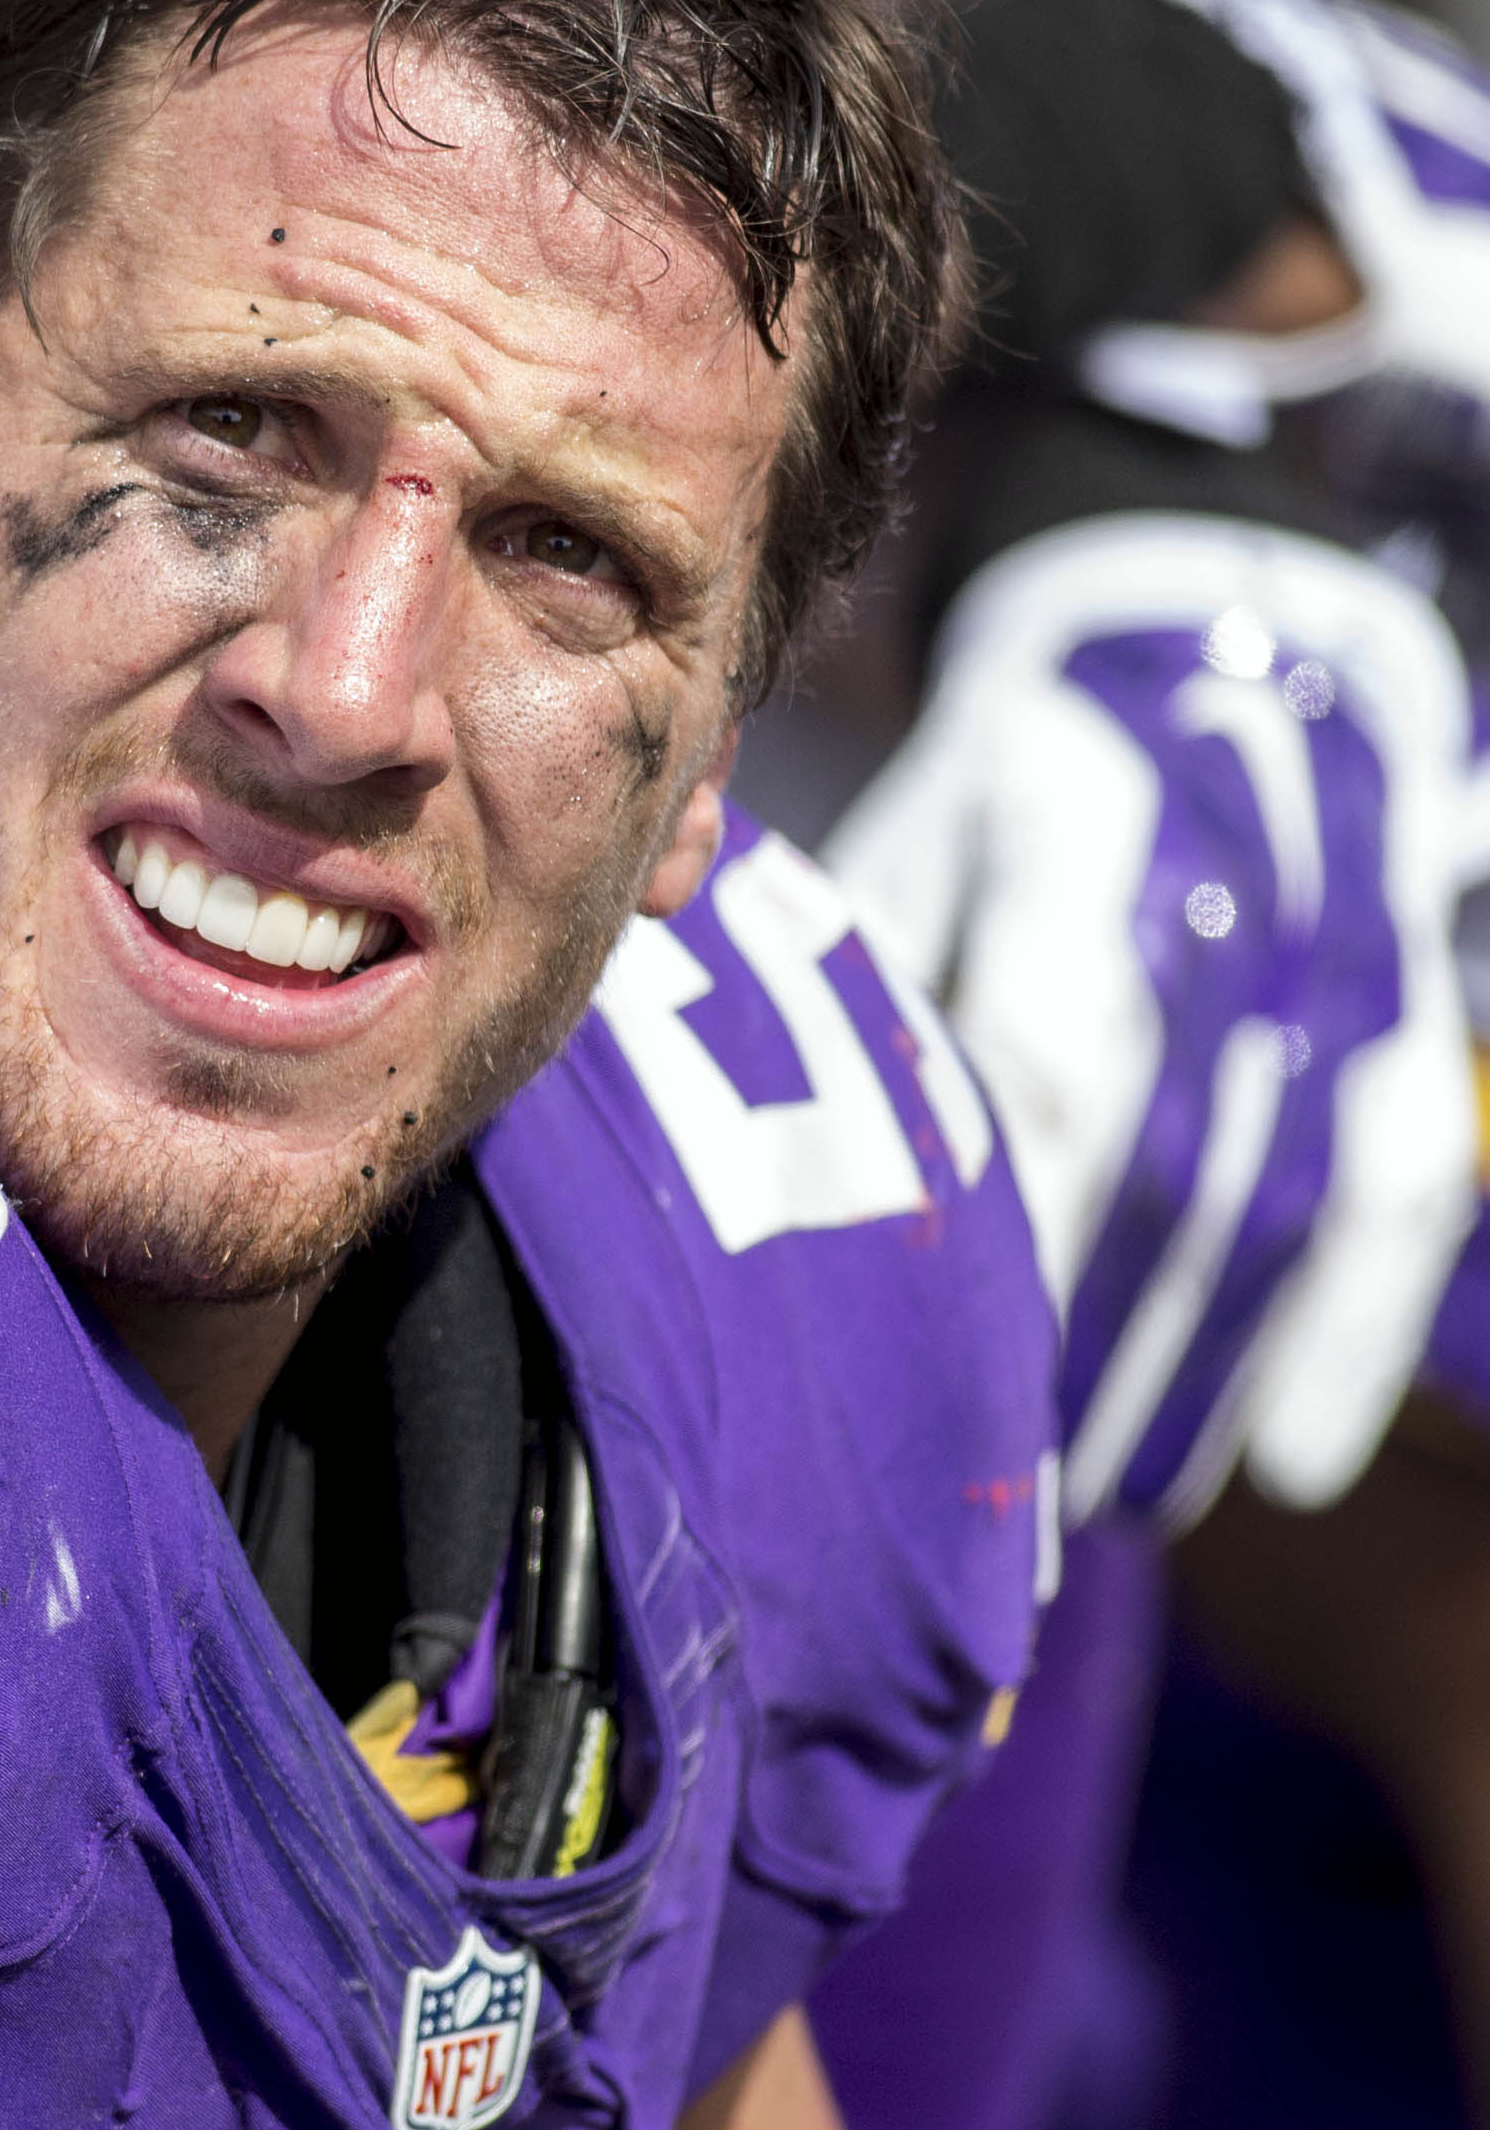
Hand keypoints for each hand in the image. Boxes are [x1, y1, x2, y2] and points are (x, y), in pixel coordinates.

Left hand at [824, 519, 1475, 1524]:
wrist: (1212, 638)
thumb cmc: (1025, 765)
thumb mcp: (923, 827)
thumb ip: (845, 964)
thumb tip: (726, 1098)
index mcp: (1085, 850)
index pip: (1059, 1049)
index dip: (1019, 1208)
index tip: (940, 1347)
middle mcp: (1225, 913)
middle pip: (1175, 1157)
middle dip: (1102, 1331)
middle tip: (1022, 1480)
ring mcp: (1333, 969)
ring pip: (1285, 1201)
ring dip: (1205, 1367)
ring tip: (1125, 1492)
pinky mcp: (1403, 1017)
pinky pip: (1402, 1197)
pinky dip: (1352, 1338)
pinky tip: (1294, 1462)